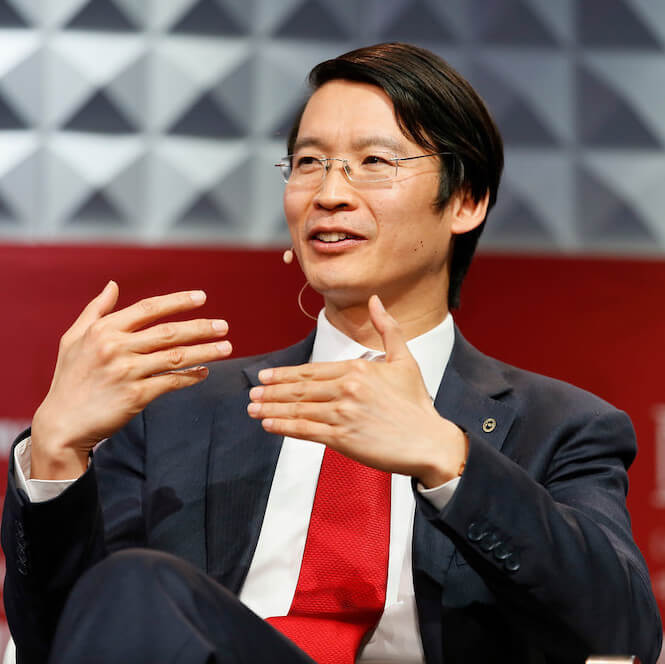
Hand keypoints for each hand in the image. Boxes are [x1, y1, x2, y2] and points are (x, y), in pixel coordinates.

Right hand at [31, 281, 231, 478]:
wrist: (62, 423)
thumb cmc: (69, 379)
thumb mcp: (73, 338)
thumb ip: (96, 310)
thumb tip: (113, 284)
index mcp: (104, 330)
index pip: (149, 308)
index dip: (178, 301)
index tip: (202, 297)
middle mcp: (116, 348)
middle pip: (169, 332)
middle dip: (201, 327)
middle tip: (224, 326)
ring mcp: (127, 372)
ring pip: (176, 356)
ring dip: (205, 352)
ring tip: (226, 347)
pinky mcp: (135, 396)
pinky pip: (172, 382)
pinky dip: (191, 377)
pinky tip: (204, 373)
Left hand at [247, 295, 466, 486]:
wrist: (429, 441)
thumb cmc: (416, 402)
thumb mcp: (404, 359)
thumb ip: (387, 328)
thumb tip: (375, 300)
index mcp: (357, 369)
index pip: (312, 371)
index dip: (286, 374)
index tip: (267, 376)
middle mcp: (346, 389)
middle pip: (300, 389)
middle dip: (273, 390)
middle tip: (253, 392)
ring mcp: (343, 415)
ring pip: (298, 409)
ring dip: (272, 408)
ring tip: (254, 408)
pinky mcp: (343, 439)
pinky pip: (306, 431)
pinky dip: (284, 427)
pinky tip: (269, 425)